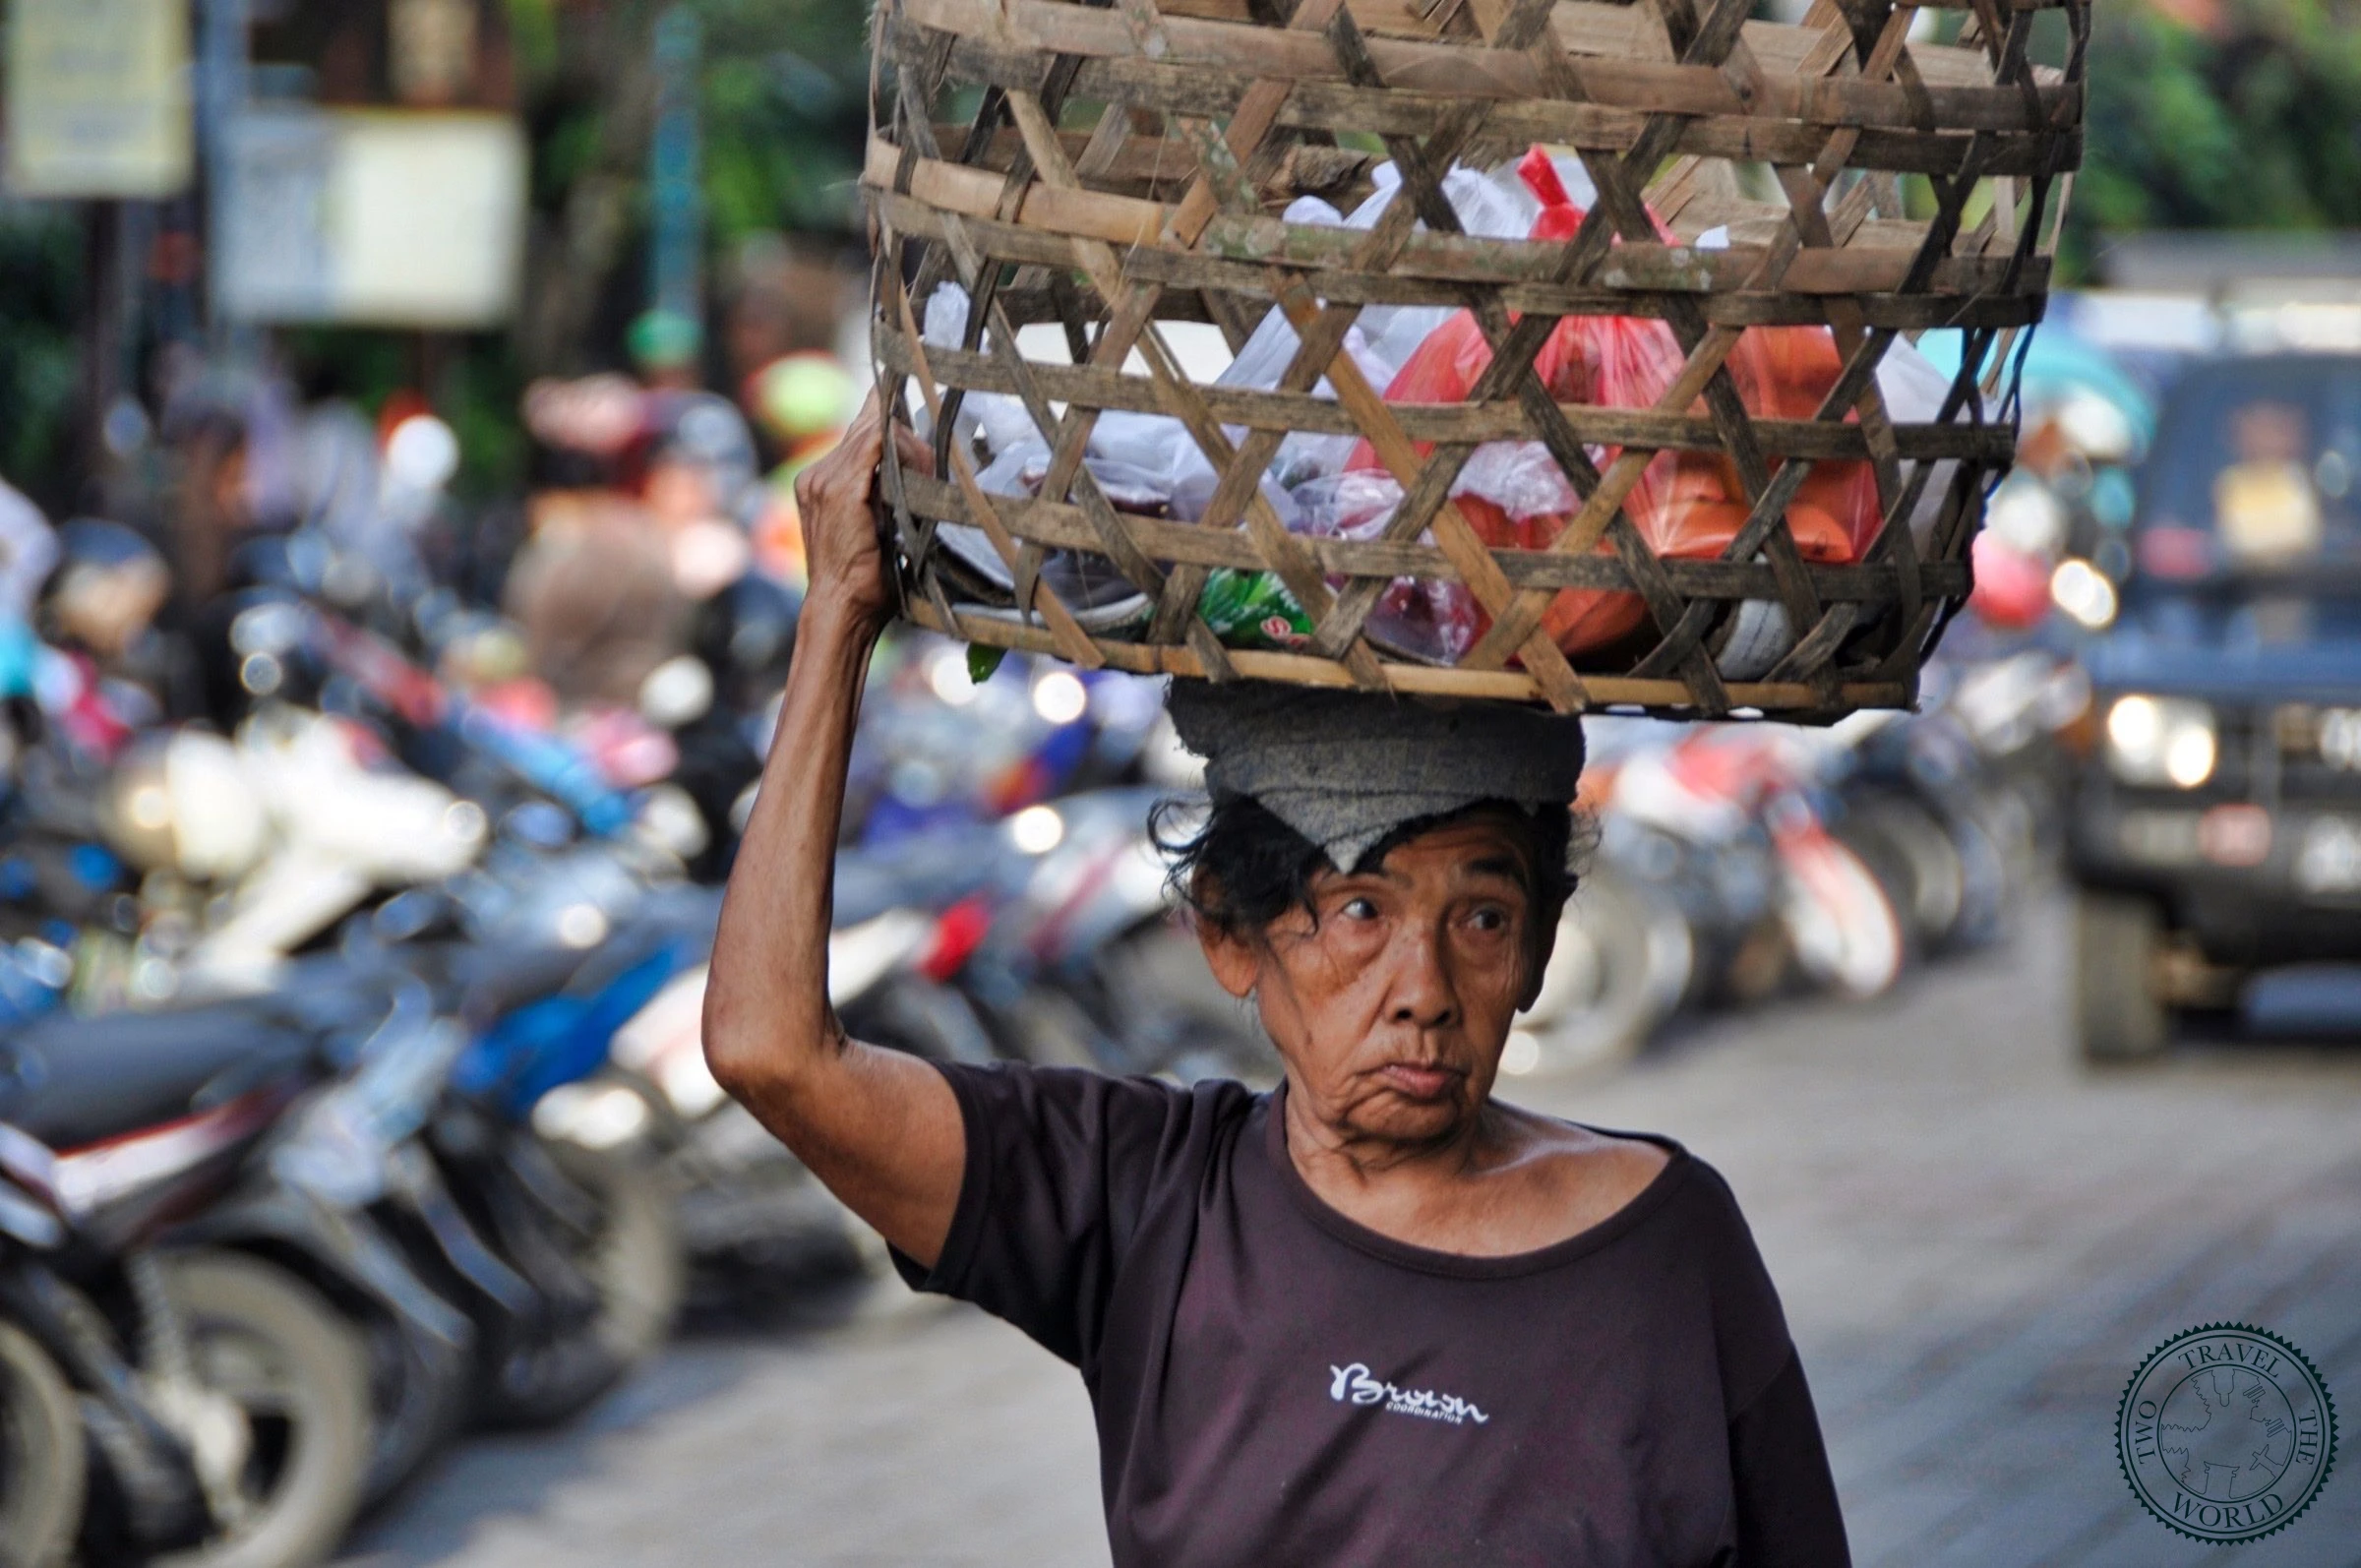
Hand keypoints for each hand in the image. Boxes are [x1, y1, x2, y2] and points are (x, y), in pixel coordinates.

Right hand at [794, 392, 934, 637]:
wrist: (842, 609)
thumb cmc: (865, 580)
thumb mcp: (877, 527)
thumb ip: (886, 496)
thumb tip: (920, 472)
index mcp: (821, 481)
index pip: (859, 431)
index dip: (889, 420)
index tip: (919, 420)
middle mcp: (817, 474)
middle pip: (870, 427)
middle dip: (908, 438)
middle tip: (934, 465)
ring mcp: (823, 479)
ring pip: (876, 432)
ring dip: (911, 448)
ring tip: (931, 475)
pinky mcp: (839, 489)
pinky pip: (875, 445)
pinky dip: (902, 451)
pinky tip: (921, 468)